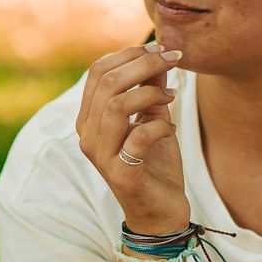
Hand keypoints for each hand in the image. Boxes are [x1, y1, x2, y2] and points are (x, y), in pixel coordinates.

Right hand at [76, 42, 190, 236]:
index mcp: (89, 118)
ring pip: (117, 105)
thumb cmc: (155, 164)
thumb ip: (150, 87)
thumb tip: (158, 53)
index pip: (97, 71)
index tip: (161, 49)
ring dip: (151, 92)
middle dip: (145, 64)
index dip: (130, 53)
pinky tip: (170, 129)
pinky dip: (160, 125)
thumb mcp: (153, 117)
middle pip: (107, 82)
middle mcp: (87, 135)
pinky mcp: (120, 173)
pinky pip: (139, 135)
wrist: (161, 212)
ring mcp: (100, 156)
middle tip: (174, 60)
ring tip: (172, 96)